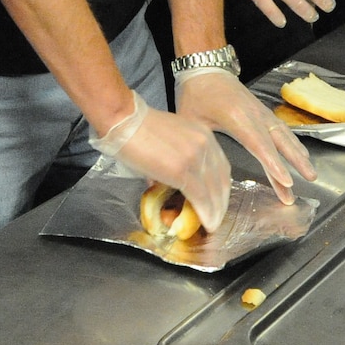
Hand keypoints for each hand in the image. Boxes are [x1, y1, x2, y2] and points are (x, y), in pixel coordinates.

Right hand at [92, 94, 231, 229]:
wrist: (122, 119)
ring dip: (215, 212)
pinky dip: (206, 214)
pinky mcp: (182, 171)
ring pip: (214, 192)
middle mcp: (205, 144)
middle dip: (221, 203)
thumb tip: (173, 183)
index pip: (221, 167)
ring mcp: (195, 157)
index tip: (217, 202)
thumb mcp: (169, 138)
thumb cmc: (136, 126)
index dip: (221, 188)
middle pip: (222, 180)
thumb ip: (179, 158)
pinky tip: (206, 223)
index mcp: (203, 134)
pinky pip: (200, 198)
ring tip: (212, 224)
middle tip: (216, 218)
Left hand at [174, 68, 315, 204]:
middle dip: (296, 162)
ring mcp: (260, 112)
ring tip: (310, 172)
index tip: (287, 182)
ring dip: (298, 154)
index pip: (259, 145)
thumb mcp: (190, 119)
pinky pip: (282, 128)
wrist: (205, 66)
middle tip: (310, 180)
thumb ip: (197, 143)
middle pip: (279, 141)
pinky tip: (301, 154)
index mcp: (236, 117)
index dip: (274, 164)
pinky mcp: (262, 111)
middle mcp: (254, 114)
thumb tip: (195, 168)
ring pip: (284, 135)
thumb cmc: (195, 93)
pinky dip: (294, 142)